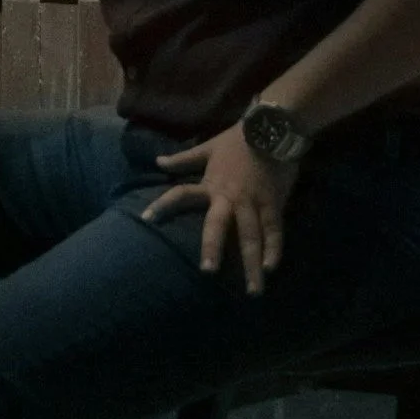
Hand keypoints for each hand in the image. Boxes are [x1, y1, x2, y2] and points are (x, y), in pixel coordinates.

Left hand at [141, 123, 300, 295]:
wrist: (272, 129)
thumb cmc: (237, 140)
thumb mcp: (207, 148)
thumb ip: (183, 159)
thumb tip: (158, 162)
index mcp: (210, 184)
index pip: (181, 194)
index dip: (163, 205)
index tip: (145, 218)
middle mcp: (229, 197)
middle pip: (218, 225)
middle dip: (213, 248)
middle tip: (207, 271)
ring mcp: (253, 203)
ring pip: (251, 236)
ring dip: (251, 263)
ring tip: (251, 289)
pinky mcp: (274, 205)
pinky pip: (274, 231)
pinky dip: (274, 250)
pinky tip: (271, 269)